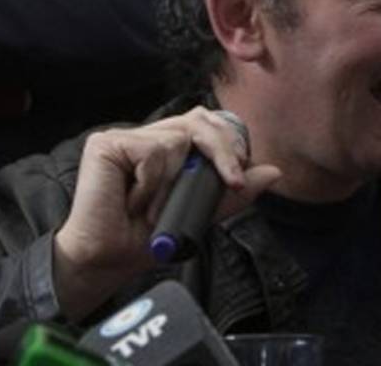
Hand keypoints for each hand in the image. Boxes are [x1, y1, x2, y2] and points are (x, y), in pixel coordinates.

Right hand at [52, 107, 280, 321]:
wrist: (107, 261)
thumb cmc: (145, 238)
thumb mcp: (201, 213)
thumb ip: (233, 193)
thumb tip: (273, 171)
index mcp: (167, 147)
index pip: (206, 123)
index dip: (228, 141)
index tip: (239, 177)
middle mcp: (147, 136)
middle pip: (199, 120)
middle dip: (224, 149)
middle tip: (233, 180)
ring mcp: (125, 137)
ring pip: (178, 139)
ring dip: (176, 182)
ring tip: (156, 208)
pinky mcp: (106, 144)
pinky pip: (152, 151)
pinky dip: (152, 183)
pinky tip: (135, 202)